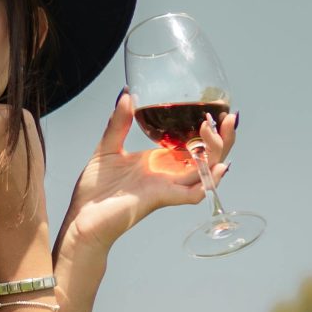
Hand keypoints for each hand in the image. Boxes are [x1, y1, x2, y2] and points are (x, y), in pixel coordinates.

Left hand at [63, 90, 237, 251]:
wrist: (82, 218)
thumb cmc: (95, 191)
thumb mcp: (107, 147)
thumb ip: (118, 122)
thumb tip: (127, 93)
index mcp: (159, 162)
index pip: (193, 144)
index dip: (208, 130)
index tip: (215, 110)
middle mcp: (169, 174)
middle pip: (207, 156)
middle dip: (223, 138)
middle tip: (229, 117)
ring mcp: (168, 187)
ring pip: (206, 170)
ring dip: (217, 151)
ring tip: (216, 130)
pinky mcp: (161, 198)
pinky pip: (193, 193)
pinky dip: (209, 182)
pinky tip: (217, 167)